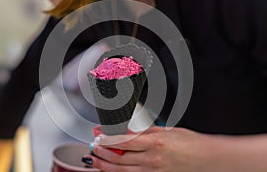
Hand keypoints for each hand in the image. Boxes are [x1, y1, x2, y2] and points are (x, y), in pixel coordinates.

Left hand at [83, 126, 206, 171]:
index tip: (98, 135)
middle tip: (92, 147)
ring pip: (122, 171)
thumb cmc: (189, 143)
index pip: (124, 141)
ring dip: (105, 166)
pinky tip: (112, 169)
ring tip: (95, 160)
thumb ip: (142, 132)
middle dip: (102, 152)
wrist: (206, 159)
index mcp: (155, 143)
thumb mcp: (165, 131)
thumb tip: (125, 131)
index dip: (108, 139)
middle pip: (119, 158)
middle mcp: (152, 160)